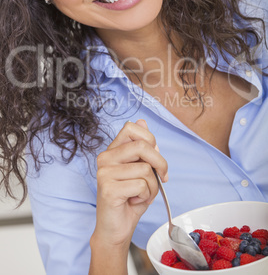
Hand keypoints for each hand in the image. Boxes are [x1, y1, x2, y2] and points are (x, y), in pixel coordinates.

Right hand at [92, 119, 167, 249]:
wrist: (116, 229)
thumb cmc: (130, 199)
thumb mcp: (141, 171)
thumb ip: (144, 149)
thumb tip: (143, 122)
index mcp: (112, 150)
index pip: (131, 127)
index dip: (150, 139)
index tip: (156, 157)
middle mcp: (105, 158)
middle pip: (143, 145)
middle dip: (160, 163)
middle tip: (163, 177)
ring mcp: (105, 173)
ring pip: (145, 169)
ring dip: (153, 186)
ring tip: (142, 194)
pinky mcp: (108, 188)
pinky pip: (142, 185)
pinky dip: (146, 196)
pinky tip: (134, 201)